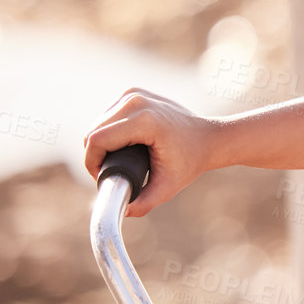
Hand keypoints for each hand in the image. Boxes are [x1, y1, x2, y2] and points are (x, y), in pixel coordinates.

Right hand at [82, 89, 223, 217]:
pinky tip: (120, 144)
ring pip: (97, 123)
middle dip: (95, 155)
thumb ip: (143, 203)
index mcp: (145, 120)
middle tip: (109, 173)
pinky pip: (106, 115)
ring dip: (99, 144)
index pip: (98, 140)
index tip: (102, 178)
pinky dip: (107, 131)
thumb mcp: (168, 186)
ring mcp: (134, 93)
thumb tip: (120, 211)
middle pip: (94, 131)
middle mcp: (136, 101)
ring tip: (115, 161)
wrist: (209, 137)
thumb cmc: (190, 161)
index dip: (93, 163)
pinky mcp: (133, 92)